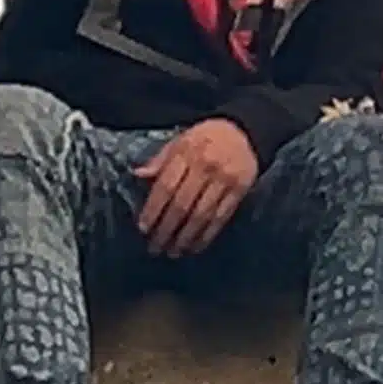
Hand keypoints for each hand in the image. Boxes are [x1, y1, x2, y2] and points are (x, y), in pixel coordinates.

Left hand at [135, 119, 258, 256]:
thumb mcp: (181, 140)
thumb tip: (137, 175)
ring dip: (185, 237)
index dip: (153, 209)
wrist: (245, 132)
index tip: (144, 228)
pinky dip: (207, 235)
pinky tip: (195, 246)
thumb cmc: (206, 137)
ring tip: (174, 252)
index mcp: (186, 152)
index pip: (166, 186)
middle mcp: (205, 167)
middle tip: (155, 247)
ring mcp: (224, 180)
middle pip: (182, 204)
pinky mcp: (239, 191)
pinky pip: (220, 218)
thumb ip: (160, 159)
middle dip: (166, 229)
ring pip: (201, 215)